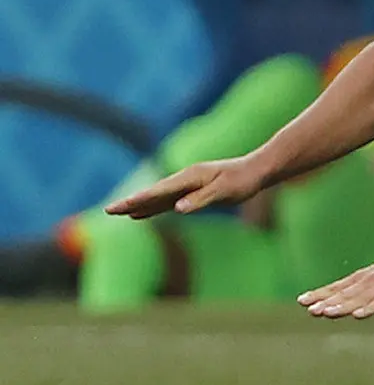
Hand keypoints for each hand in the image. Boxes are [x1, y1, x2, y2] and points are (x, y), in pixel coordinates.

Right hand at [105, 158, 268, 218]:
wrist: (256, 170)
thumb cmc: (243, 181)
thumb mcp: (224, 192)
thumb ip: (201, 200)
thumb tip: (177, 209)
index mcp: (189, 178)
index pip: (157, 192)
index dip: (137, 201)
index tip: (119, 207)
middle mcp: (184, 180)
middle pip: (152, 193)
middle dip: (129, 202)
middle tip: (107, 211)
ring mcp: (186, 186)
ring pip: (157, 198)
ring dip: (137, 205)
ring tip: (118, 212)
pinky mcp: (191, 192)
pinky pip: (166, 201)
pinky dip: (152, 207)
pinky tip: (141, 214)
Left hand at [300, 248, 373, 318]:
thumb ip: (363, 288)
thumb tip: (347, 299)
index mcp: (364, 278)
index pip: (338, 287)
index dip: (320, 294)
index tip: (301, 301)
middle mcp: (369, 281)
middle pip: (345, 294)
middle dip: (326, 302)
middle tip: (309, 310)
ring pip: (359, 298)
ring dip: (342, 306)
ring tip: (326, 313)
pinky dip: (369, 308)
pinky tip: (358, 315)